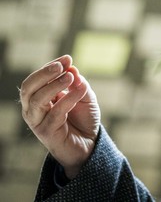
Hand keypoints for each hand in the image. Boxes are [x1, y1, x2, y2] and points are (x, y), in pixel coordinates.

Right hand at [20, 55, 99, 178]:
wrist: (90, 143)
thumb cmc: (84, 118)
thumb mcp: (84, 96)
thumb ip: (78, 83)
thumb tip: (71, 69)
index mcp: (40, 96)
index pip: (38, 78)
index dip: (51, 66)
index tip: (68, 58)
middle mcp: (34, 108)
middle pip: (28, 88)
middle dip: (44, 73)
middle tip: (61, 65)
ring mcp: (38, 121)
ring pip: (37, 100)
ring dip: (53, 85)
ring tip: (70, 77)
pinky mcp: (46, 133)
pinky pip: (55, 113)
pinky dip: (68, 99)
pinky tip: (81, 91)